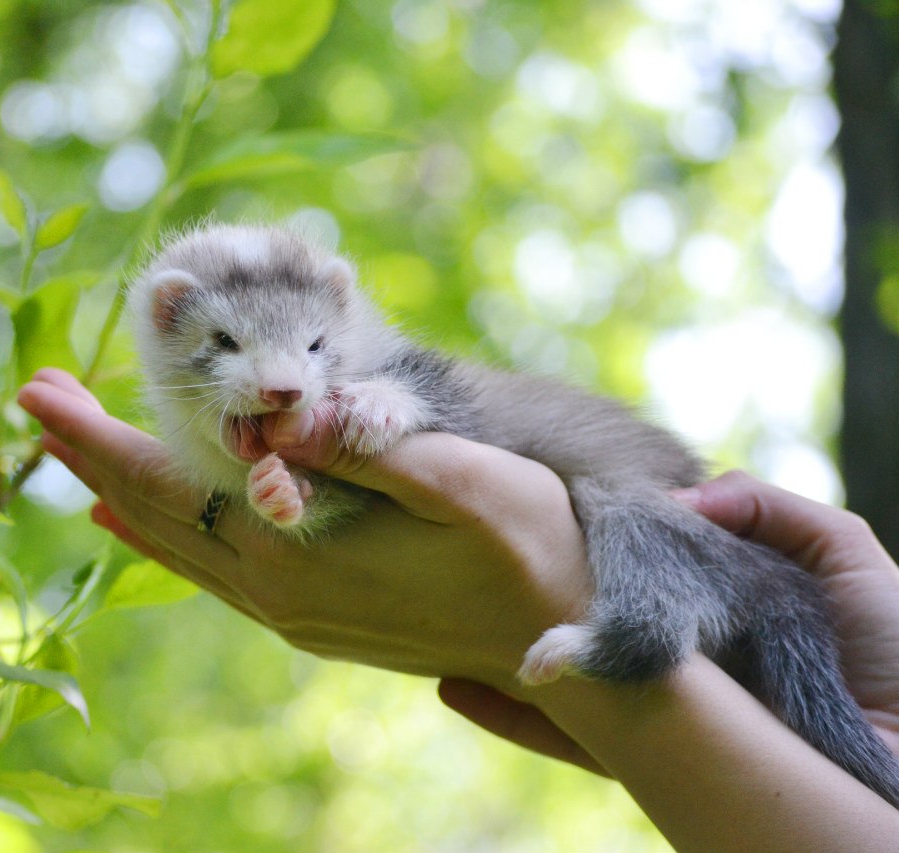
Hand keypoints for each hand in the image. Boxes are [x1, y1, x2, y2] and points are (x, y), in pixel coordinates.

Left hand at [16, 368, 591, 690]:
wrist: (570, 643)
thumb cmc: (533, 548)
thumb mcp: (462, 479)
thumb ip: (367, 444)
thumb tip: (277, 418)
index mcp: (296, 554)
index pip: (165, 485)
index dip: (97, 437)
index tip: (34, 388)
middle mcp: (277, 593)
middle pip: (154, 517)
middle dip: (90, 457)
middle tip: (33, 399)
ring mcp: (293, 613)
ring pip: (179, 548)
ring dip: (122, 495)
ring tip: (74, 456)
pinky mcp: (316, 619)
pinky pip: (215, 572)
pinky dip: (168, 537)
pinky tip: (144, 527)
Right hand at [440, 470, 898, 769]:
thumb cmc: (897, 655)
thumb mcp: (844, 557)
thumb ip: (768, 509)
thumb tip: (681, 499)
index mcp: (715, 605)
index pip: (628, 570)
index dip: (578, 545)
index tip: (527, 509)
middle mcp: (679, 658)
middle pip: (584, 618)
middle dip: (523, 595)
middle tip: (464, 560)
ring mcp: (661, 712)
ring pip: (566, 679)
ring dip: (497, 653)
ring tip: (436, 625)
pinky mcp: (655, 764)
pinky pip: (571, 739)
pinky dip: (511, 717)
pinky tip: (454, 688)